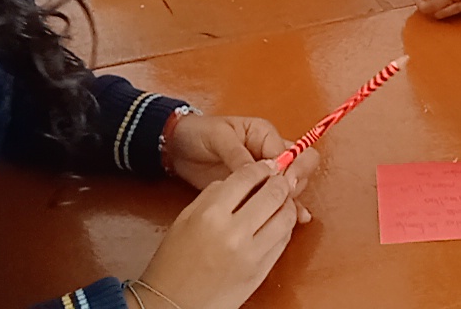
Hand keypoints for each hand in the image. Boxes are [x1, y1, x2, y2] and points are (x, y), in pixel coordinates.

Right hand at [138, 161, 300, 308]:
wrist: (173, 304)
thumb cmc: (173, 263)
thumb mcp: (184, 219)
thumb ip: (212, 195)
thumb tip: (236, 181)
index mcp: (211, 214)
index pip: (247, 177)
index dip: (261, 167)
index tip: (266, 166)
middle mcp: (234, 232)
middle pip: (273, 194)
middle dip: (280, 182)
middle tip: (280, 178)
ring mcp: (251, 254)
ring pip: (286, 217)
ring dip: (287, 203)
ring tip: (282, 200)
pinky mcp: (262, 271)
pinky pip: (284, 241)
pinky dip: (285, 227)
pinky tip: (277, 222)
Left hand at [169, 114, 318, 222]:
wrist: (177, 148)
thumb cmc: (200, 134)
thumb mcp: (219, 138)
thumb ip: (238, 154)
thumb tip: (257, 173)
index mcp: (264, 134)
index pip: (289, 152)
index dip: (288, 169)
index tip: (282, 184)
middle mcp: (269, 152)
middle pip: (298, 167)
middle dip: (296, 182)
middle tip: (286, 198)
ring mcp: (263, 174)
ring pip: (290, 185)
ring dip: (293, 198)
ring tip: (294, 215)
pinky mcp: (253, 190)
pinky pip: (274, 198)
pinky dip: (286, 207)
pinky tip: (297, 220)